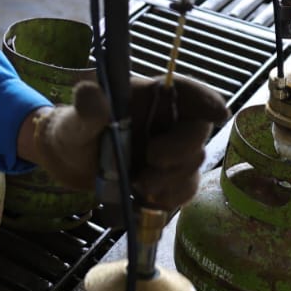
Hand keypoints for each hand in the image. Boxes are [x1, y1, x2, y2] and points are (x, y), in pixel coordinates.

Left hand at [28, 76, 228, 211]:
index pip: (189, 91)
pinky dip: (169, 197)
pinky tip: (146, 199)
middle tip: (152, 161)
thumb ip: (85, 109)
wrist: (72, 163)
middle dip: (181, 151)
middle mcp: (169, 121)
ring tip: (137, 185)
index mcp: (151, 96)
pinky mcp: (169, 178)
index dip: (207, 100)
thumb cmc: (77, 129)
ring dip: (170, 179)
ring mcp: (173, 151)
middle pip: (197, 132)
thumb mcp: (74, 119)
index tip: (218, 114)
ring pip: (193, 165)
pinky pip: (184, 189)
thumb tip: (89, 94)